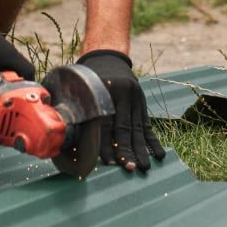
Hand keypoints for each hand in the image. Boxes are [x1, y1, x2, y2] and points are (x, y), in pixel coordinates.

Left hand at [77, 50, 165, 171]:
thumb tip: (67, 136)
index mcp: (107, 90)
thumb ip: (78, 108)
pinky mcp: (142, 105)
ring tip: (144, 167)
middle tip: (129, 168)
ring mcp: (137, 99)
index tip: (108, 162)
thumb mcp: (82, 86)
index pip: (106, 122)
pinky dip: (153, 141)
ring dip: (141, 150)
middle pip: (125, 127)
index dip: (107, 143)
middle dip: (127, 150)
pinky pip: (148, 125)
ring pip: (138, 128)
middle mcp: (125, 95)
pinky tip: (159, 154)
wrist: (109, 58)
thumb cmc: (89, 78)